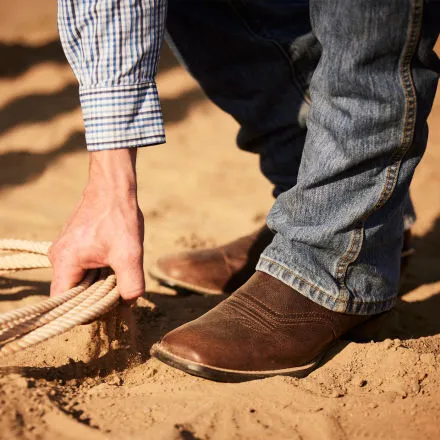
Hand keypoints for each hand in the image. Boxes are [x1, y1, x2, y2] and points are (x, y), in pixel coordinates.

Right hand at [48, 149, 144, 300]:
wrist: (114, 187)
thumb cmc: (119, 218)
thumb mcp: (129, 255)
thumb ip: (131, 285)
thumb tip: (129, 304)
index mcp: (64, 263)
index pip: (66, 304)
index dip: (87, 311)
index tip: (109, 304)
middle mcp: (58, 258)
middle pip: (74, 293)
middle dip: (98, 295)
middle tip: (119, 285)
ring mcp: (64, 250)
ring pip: (81, 280)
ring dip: (101, 281)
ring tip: (118, 268)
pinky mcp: (74, 244)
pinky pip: (83, 267)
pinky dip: (99, 270)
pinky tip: (114, 260)